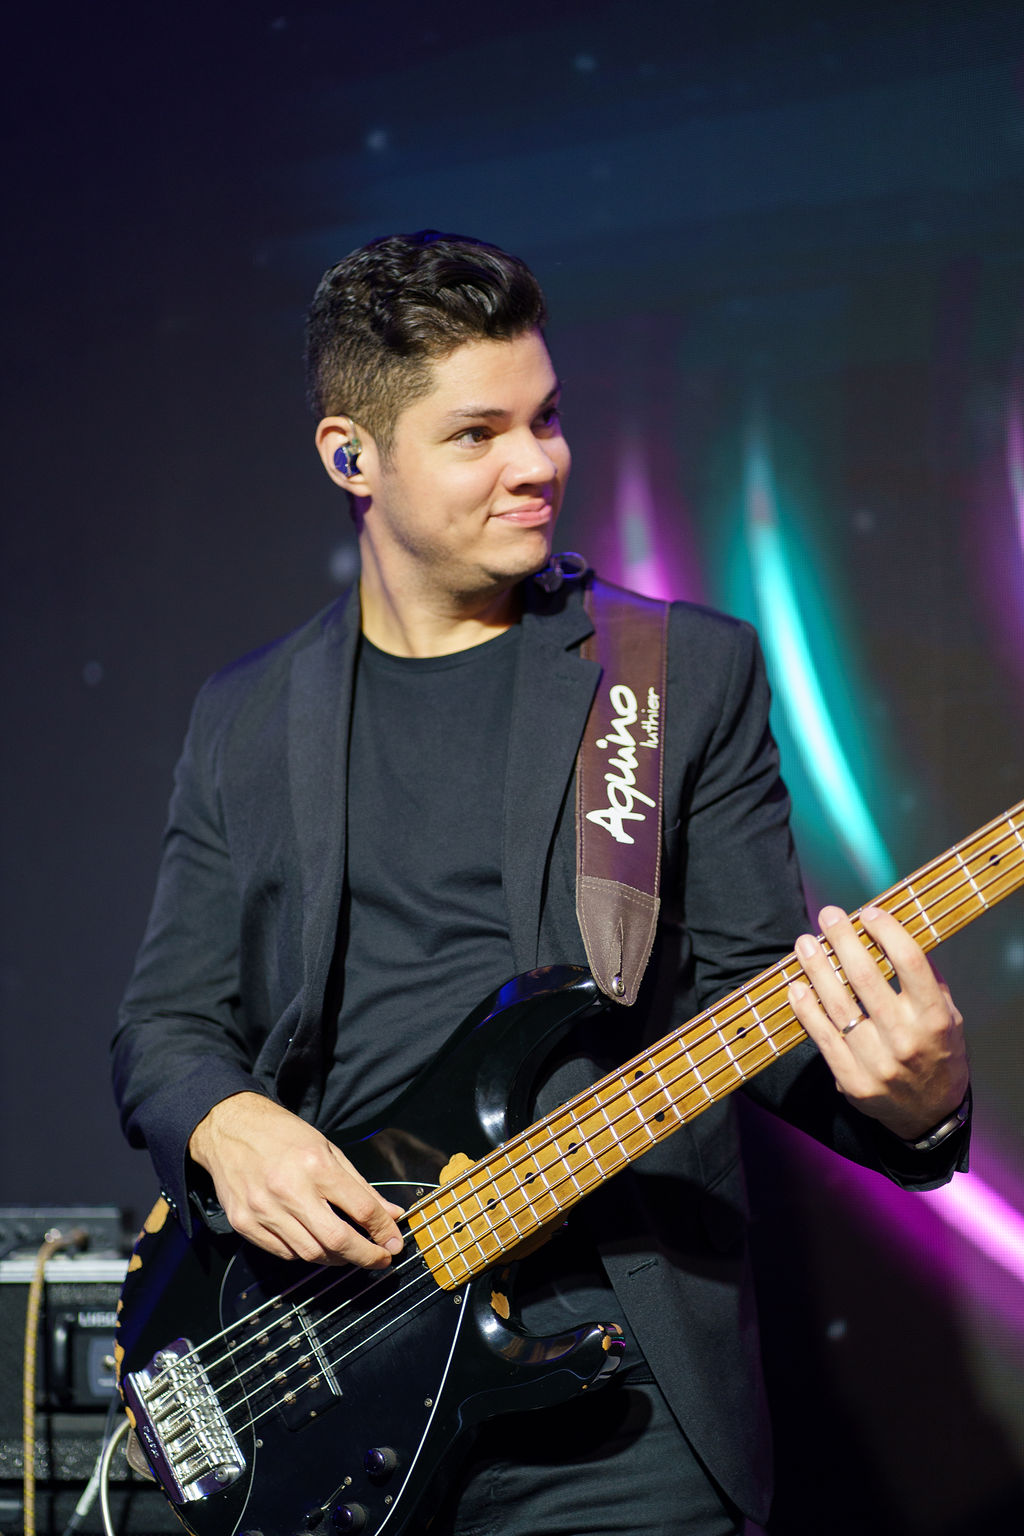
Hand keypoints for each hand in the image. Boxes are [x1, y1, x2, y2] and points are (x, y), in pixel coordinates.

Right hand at [188, 1092, 404, 1265]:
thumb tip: (390, 1214)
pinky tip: (315, 1244)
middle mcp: (289, 1190)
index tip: (394, 1242)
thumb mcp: (328, 1149)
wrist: (229, 1128)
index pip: (361, 1209)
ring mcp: (264, 1210)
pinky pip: (284, 1253)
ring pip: (311, 1254)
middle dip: (366, 1256)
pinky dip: (305, 1254)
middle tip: (381, 1259)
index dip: (384, 1231)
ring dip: (337, 1259)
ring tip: (349, 1252)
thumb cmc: (282, 1135)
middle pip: (338, 1241)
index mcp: (316, 1165)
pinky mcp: (244, 1224)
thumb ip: (360, 1186)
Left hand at [788, 903, 968, 1141]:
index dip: (886, 932)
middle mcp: (906, 1040)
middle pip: (866, 978)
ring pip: (838, 1005)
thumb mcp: (949, 1018)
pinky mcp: (852, 1081)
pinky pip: (822, 1037)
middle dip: (843, 940)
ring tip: (805, 943)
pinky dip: (806, 1009)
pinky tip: (797, 986)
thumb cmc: (938, 1055)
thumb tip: (894, 936)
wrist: (930, 1116)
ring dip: (817, 969)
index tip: (869, 912)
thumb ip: (927, 982)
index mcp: (935, 1019)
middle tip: (828, 916)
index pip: (909, 963)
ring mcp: (877, 1063)